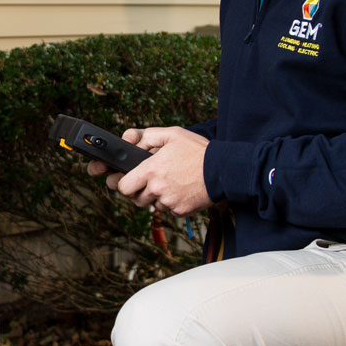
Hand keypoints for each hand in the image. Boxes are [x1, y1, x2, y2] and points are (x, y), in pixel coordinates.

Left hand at [88, 126, 212, 215]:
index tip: (128, 179)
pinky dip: (171, 202)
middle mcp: (157, 189)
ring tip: (169, 182)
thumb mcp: (171, 134)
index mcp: (150, 170)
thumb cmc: (197, 151)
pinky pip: (168, 209)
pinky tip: (180, 189)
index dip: (123, 183)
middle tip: (150, 180)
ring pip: (152, 205)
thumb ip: (145, 136)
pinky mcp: (180, 211)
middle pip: (135, 199)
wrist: (222, 169)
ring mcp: (169, 202)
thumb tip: (128, 141)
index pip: (122, 186)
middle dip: (139, 191)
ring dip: (156, 197)